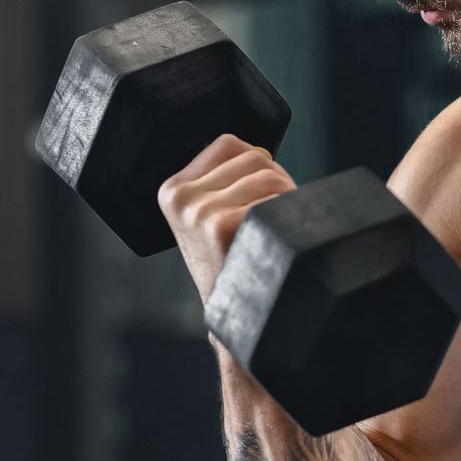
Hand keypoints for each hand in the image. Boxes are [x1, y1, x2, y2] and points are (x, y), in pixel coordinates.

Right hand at [157, 134, 296, 303]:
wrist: (236, 317)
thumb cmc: (233, 262)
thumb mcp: (208, 217)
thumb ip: (221, 179)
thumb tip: (260, 151)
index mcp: (172, 191)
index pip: (229, 144)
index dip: (255, 164)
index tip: (256, 196)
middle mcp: (181, 199)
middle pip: (254, 157)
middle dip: (275, 182)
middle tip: (271, 218)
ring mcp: (199, 213)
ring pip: (269, 175)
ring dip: (286, 198)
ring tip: (274, 230)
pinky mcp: (221, 227)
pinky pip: (275, 200)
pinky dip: (287, 218)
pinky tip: (274, 242)